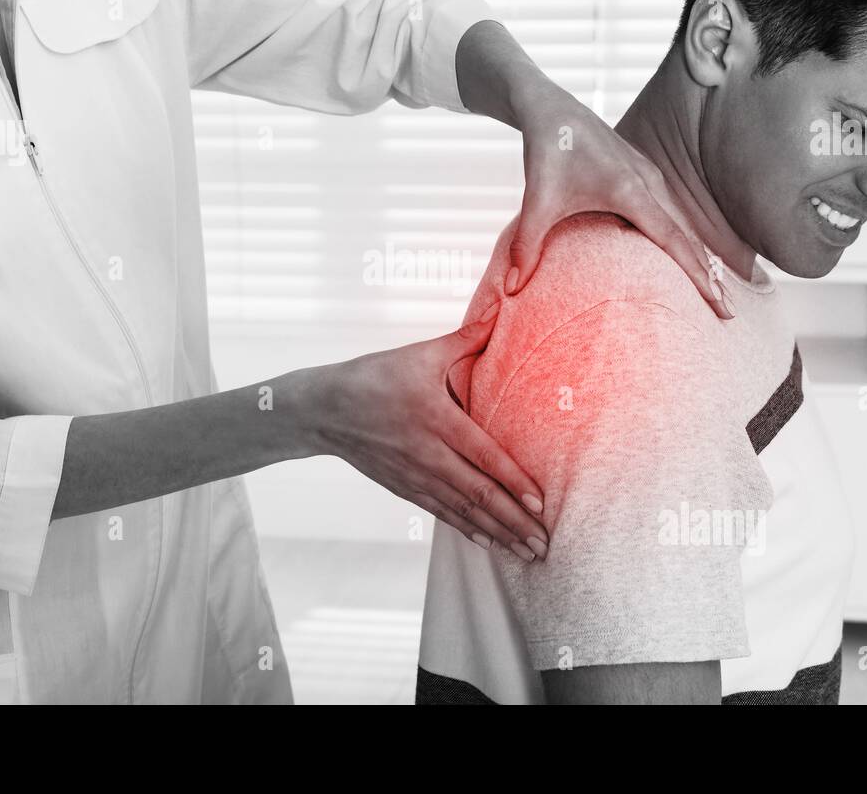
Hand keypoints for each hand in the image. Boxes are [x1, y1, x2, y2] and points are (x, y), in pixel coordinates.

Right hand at [305, 304, 548, 560]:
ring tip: (528, 553)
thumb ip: (464, 339)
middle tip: (545, 544)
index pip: (483, 456)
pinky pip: (442, 514)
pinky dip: (469, 531)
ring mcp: (414, 476)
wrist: (321, 410)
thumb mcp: (420, 354)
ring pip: (463, 511)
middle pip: (478, 494)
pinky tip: (491, 544)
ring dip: (499, 534)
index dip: (513, 482)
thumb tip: (499, 312)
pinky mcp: (404, 488)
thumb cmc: (373, 376)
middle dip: (515, 522)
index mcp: (436, 419)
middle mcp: (427, 454)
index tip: (540, 504)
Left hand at [453, 20, 731, 315]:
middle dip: (709, 277)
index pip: (675, 243)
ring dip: (698, 257)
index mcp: (632, 191)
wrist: (550, 110)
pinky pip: (670, 212)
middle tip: (727, 315)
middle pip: (688, 238)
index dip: (699, 278)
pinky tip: (686, 257)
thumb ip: (526, 247)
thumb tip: (510, 290)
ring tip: (715, 293)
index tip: (720, 306)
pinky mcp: (642, 175)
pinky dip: (683, 238)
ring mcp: (649, 177)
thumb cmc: (547, 151)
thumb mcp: (536, 202)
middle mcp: (649, 183)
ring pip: (682, 224)